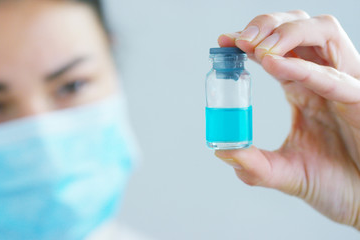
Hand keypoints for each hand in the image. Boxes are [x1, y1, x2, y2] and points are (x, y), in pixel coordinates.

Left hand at [216, 10, 359, 229]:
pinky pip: (334, 77)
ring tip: (257, 48)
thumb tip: (223, 152)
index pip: (275, 51)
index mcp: (302, 89)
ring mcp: (343, 86)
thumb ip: (255, 165)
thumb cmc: (334, 185)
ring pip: (323, 34)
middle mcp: (322, 79)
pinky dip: (302, 67)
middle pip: (299, 28)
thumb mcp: (286, 174)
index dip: (250, 40)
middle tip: (239, 39)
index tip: (224, 41)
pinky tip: (272, 64)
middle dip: (267, 24)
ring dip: (287, 32)